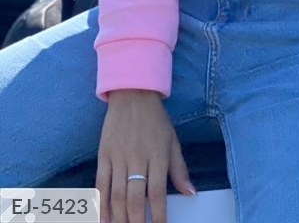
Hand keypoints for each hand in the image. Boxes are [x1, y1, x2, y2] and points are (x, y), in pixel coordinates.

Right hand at [96, 88, 196, 222]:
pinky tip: (104, 220)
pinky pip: (100, 184)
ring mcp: (118, 157)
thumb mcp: (172, 141)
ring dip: (120, 217)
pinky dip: (101, 205)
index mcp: (157, 155)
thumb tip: (190, 193)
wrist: (133, 95)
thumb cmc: (156, 121)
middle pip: (135, 198)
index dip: (159, 215)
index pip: (157, 192)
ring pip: (116, 195)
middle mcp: (137, 158)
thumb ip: (179, 169)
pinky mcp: (103, 155)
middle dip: (137, 221)